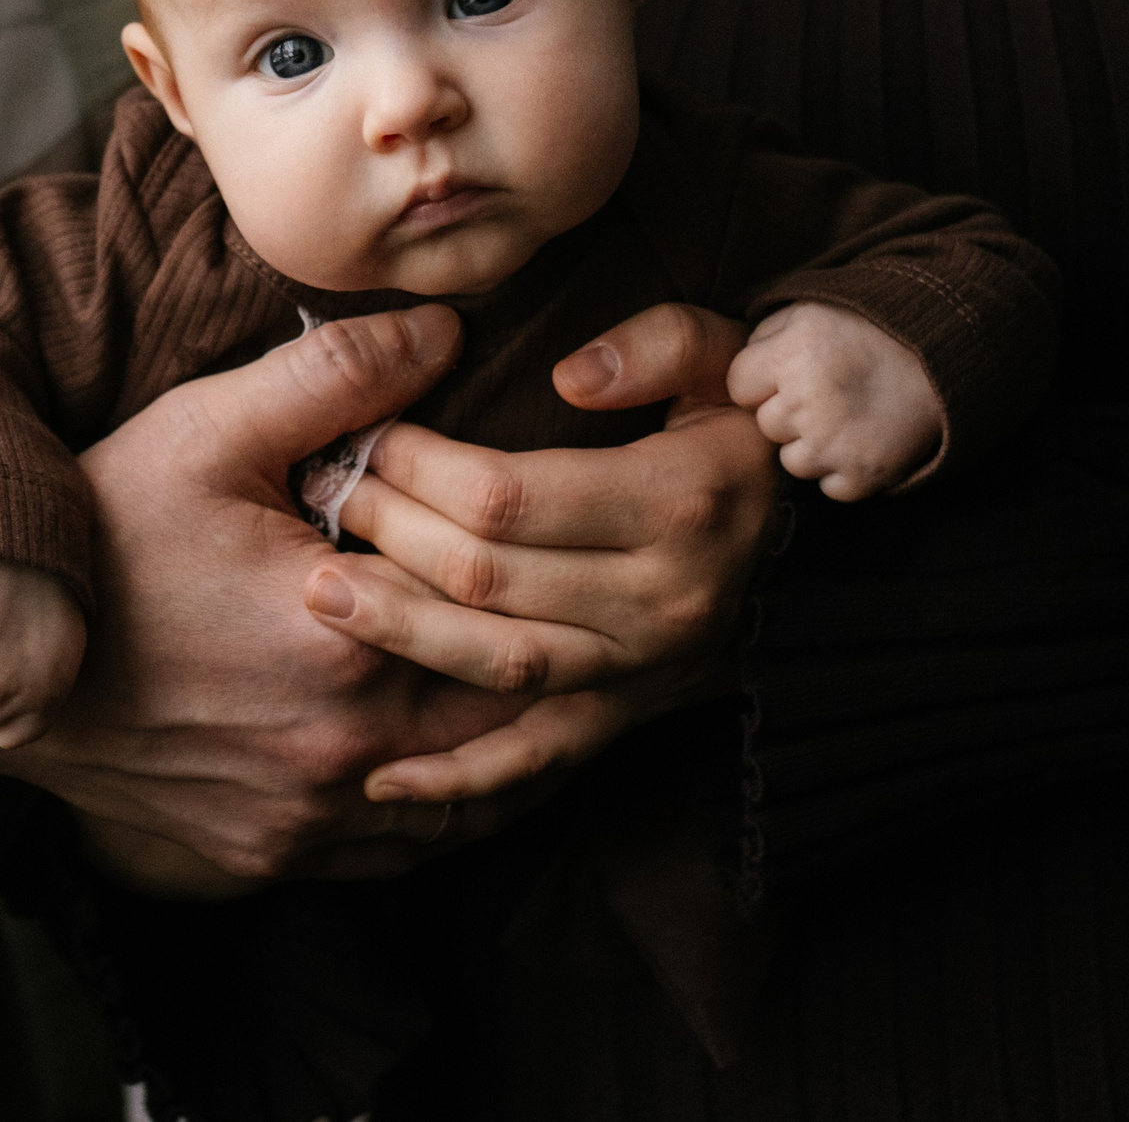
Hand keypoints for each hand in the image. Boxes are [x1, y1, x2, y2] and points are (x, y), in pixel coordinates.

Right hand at [0, 304, 535, 885]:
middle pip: (512, 726)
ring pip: (468, 801)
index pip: (515, 626)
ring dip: (513, 750)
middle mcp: (341, 748)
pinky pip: (397, 851)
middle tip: (596, 619)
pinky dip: (439, 807)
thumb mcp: (204, 432)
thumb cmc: (99, 539)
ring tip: (550, 686)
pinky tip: (452, 758)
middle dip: (558, 671)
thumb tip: (448, 331)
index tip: (580, 548)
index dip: (557, 587)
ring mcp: (305, 817)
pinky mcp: (269, 854)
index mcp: (348, 642)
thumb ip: (334, 377)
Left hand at [304, 303, 782, 804]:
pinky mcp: (630, 713)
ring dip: (403, 634)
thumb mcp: (723, 359)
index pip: (512, 496)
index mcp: (678, 503)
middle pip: (493, 577)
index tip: (366, 435)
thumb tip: (574, 375)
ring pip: (504, 664)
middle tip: (325, 494)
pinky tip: (384, 782)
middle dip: (393, 534)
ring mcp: (645, 668)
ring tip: (321, 595)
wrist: (806, 535)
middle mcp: (664, 598)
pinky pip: (541, 756)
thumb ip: (656, 345)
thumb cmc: (735, 426)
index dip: (422, 468)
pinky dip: (462, 778)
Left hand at [726, 301, 940, 499]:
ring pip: (792, 461)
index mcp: (790, 356)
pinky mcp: (861, 475)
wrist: (944, 360)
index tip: (788, 374)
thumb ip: (764, 333)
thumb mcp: (811, 311)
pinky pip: (828, 487)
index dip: (761, 381)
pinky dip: (843, 471)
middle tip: (826, 393)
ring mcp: (832, 444)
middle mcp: (805, 402)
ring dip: (812, 445)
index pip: (738, 387)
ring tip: (845, 417)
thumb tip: (742, 365)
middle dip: (787, 412)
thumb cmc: (871, 331)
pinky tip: (862, 440)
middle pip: (766, 425)